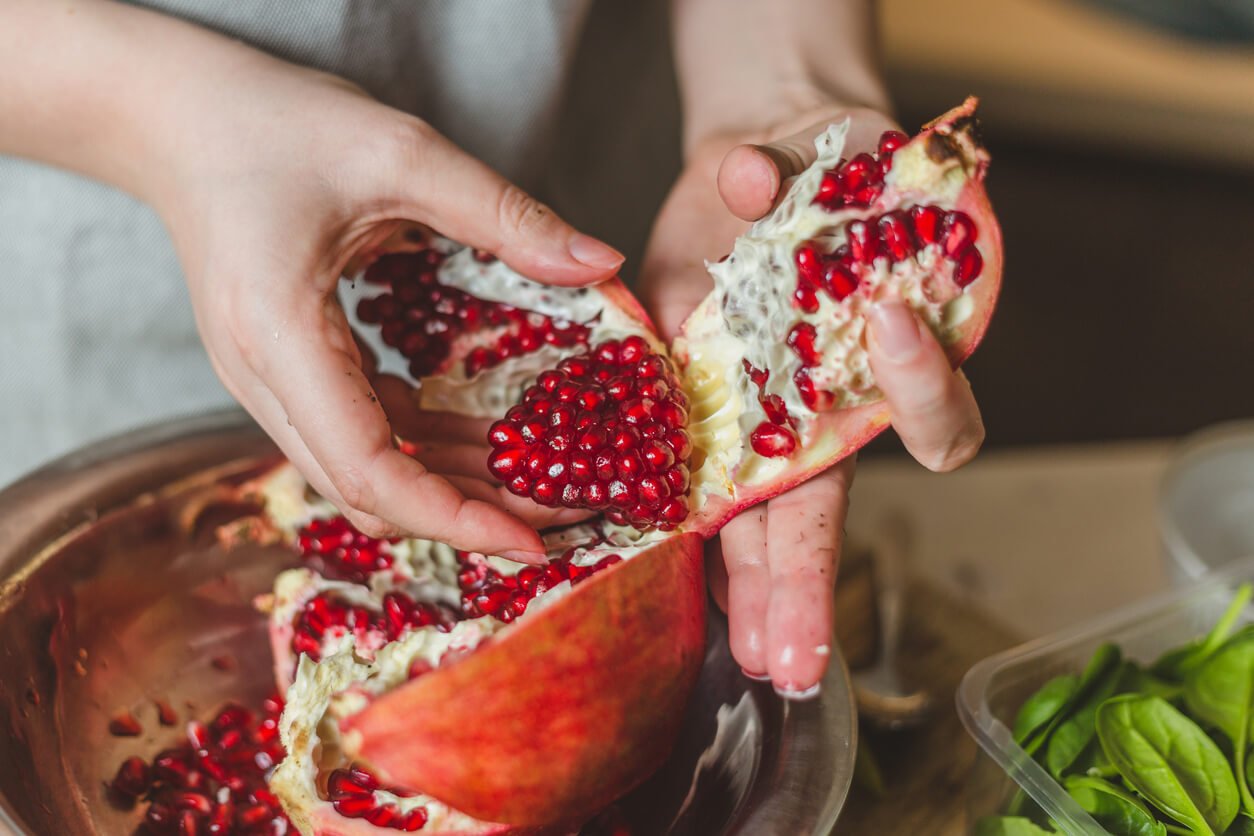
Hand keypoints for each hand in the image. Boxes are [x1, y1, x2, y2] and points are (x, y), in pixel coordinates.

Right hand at [144, 51, 622, 559]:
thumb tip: (604, 264)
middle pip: (371, 491)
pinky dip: (423, 445)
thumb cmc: (273, 124)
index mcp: (281, 338)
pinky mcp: (284, 372)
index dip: (456, 520)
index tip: (536, 542)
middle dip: (472, 513)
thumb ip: (505, 213)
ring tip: (541, 479)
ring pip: (364, 471)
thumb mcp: (402, 155)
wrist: (177, 118)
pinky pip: (357, 433)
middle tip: (566, 510)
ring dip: (451, 484)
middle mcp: (264, 381)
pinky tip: (482, 432)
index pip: (370, 471)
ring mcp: (267, 383)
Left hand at [639, 107, 984, 695]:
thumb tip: (745, 176)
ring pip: (760, 527)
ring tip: (746, 658)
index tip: (891, 328)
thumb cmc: (822, 173)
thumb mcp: (829, 157)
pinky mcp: (691, 417)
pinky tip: (663, 576)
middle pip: (823, 514)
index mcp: (879, 364)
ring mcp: (757, 428)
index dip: (920, 384)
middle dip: (806, 585)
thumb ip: (797, 167)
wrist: (757, 176)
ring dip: (750, 590)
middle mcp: (821, 415)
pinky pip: (691, 488)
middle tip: (793, 662)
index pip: (928, 416)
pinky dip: (679, 530)